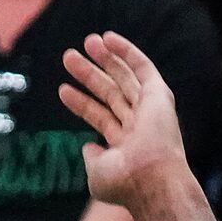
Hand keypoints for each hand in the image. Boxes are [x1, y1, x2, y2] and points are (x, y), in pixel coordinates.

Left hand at [58, 32, 190, 208]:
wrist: (151, 179)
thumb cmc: (124, 182)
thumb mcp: (98, 174)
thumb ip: (92, 158)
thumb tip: (88, 146)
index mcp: (127, 144)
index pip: (100, 116)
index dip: (80, 103)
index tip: (62, 89)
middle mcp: (139, 125)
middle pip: (109, 92)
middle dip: (89, 74)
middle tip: (69, 57)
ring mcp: (150, 110)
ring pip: (124, 78)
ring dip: (105, 58)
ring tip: (86, 41)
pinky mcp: (159, 95)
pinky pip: (142, 67)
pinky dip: (127, 51)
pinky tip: (108, 38)